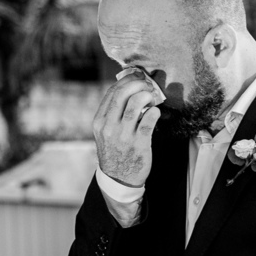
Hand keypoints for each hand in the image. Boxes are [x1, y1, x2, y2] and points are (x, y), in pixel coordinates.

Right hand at [93, 72, 163, 186]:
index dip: (126, 81)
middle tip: (148, 84)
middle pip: (122, 95)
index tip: (137, 76)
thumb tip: (129, 89)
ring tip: (152, 97)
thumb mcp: (105, 132)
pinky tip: (156, 112)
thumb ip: (113, 113)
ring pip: (135, 105)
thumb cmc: (115, 151)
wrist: (118, 179)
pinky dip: (154, 112)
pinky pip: (148, 122)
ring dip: (146, 95)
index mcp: (99, 122)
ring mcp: (123, 136)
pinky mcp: (139, 145)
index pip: (111, 93)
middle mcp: (109, 127)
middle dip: (137, 83)